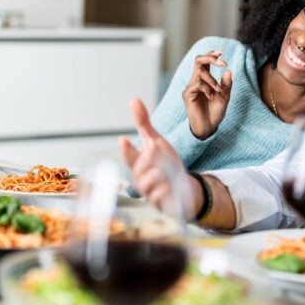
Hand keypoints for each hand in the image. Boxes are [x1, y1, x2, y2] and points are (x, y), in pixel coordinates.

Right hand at [119, 98, 197, 215]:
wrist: (182, 188)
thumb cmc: (165, 164)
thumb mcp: (156, 142)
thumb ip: (143, 124)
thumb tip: (133, 100)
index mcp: (138, 163)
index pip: (130, 156)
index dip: (126, 149)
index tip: (122, 139)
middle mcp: (141, 179)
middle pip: (139, 171)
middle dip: (147, 162)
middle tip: (154, 152)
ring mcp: (150, 193)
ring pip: (149, 185)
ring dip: (156, 177)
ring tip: (162, 174)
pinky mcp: (161, 205)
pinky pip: (160, 199)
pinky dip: (164, 192)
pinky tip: (168, 187)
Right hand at [181, 51, 232, 138]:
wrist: (208, 128)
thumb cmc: (215, 113)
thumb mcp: (224, 97)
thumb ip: (226, 84)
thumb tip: (228, 70)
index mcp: (204, 80)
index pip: (204, 61)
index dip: (211, 54)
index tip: (222, 52)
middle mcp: (195, 81)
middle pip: (198, 60)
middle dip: (210, 58)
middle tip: (222, 62)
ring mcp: (190, 87)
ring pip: (200, 72)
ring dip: (212, 80)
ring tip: (218, 91)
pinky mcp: (187, 95)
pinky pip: (198, 84)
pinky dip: (208, 88)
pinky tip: (211, 97)